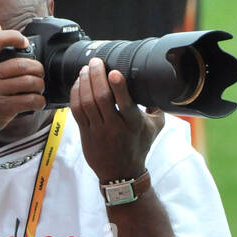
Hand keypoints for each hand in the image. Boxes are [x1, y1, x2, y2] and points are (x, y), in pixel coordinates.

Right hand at [0, 22, 46, 150]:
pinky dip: (38, 102)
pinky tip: (38, 103)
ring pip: (29, 82)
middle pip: (22, 63)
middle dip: (37, 68)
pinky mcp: (2, 109)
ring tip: (39, 89)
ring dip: (40, 86)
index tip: (24, 43)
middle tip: (39, 73)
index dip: (15, 37)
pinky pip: (29, 101)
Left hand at [70, 57, 164, 182]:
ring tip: (86, 69)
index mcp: (133, 124)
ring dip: (84, 82)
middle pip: (101, 98)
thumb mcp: (155, 129)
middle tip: (95, 62)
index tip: (114, 72)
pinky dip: (75, 94)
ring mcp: (98, 131)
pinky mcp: (85, 133)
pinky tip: (78, 83)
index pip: (125, 103)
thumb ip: (157, 108)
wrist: (121, 174)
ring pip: (86, 102)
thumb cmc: (138, 147)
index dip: (118, 86)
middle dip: (96, 76)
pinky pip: (76, 110)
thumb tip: (160, 87)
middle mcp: (114, 127)